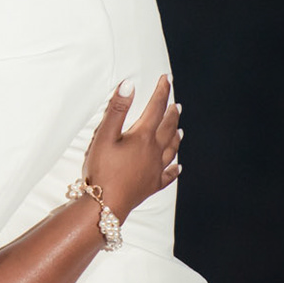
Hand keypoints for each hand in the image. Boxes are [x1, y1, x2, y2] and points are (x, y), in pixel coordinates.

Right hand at [82, 74, 180, 218]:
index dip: (161, 91)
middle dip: (171, 113)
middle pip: (167, 128)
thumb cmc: (103, 169)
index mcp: (143, 137)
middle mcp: (154, 152)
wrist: (107, 204)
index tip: (167, 77)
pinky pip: (168, 175)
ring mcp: (155, 170)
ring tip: (180, 129)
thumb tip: (129, 84)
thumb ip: (117, 110)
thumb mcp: (105, 136)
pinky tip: (178, 167)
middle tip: (175, 104)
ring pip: (171, 149)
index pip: (156, 108)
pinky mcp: (152, 185)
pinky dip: (174, 169)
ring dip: (176, 136)